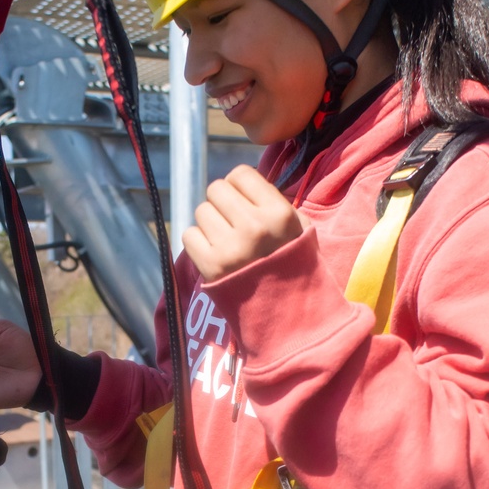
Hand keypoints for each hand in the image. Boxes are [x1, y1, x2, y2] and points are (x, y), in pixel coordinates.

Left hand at [183, 164, 301, 281]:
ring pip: (201, 211)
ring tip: (226, 241)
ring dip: (210, 223)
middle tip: (232, 222)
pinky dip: (198, 242)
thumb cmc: (294, 266)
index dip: (239, 187)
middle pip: (216, 189)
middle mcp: (253, 226)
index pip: (240, 174)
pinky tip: (214, 253)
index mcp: (278, 213)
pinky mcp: (210, 266)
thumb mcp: (300, 228)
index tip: (245, 202)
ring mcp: (229, 247)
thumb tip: (240, 184)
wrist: (286, 315)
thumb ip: (273, 201)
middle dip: (222, 203)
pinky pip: (188, 235)